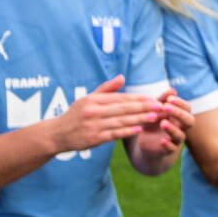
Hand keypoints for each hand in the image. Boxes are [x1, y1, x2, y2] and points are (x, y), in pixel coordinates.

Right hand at [48, 75, 162, 152]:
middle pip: (123, 108)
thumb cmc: (76, 115)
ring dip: (139, 119)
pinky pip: (114, 134)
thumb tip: (122, 77)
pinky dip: (127, 131)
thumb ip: (106, 89)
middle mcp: (94, 111)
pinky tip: (139, 129)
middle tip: (159, 106)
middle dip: (143, 107)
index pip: (120, 98)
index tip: (153, 98)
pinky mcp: (94, 138)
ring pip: (121, 121)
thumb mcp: (88, 99)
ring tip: (154, 117)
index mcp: (93, 100)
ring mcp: (94, 125)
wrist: (58, 134)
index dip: (138, 98)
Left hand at [133, 88, 193, 159]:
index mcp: (179, 117)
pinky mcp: (167, 150)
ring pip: (181, 135)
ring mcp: (175, 140)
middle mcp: (181, 128)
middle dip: (179, 114)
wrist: (146, 141)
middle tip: (165, 107)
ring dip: (173, 129)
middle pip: (189, 121)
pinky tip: (162, 141)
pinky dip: (168, 145)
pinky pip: (172, 149)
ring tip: (163, 123)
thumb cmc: (153, 122)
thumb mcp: (155, 109)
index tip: (169, 99)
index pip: (187, 109)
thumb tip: (172, 90)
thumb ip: (162, 100)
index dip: (180, 103)